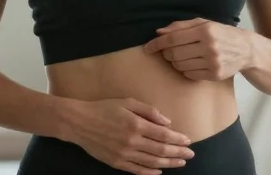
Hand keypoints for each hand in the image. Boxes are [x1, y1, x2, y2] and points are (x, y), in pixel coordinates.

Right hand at [65, 97, 194, 174]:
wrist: (79, 122)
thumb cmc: (104, 108)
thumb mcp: (127, 102)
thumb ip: (149, 111)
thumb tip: (167, 122)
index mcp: (136, 125)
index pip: (163, 135)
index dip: (178, 139)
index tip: (188, 141)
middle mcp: (132, 142)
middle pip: (161, 150)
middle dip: (178, 153)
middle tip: (190, 155)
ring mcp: (124, 155)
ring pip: (152, 162)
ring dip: (168, 163)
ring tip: (180, 163)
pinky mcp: (116, 163)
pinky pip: (137, 170)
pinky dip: (150, 172)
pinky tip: (159, 171)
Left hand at [143, 18, 252, 80]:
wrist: (246, 49)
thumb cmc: (221, 33)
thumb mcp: (204, 23)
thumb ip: (180, 26)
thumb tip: (159, 32)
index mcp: (205, 31)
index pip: (173, 38)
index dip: (157, 44)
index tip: (147, 48)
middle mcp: (209, 47)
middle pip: (174, 54)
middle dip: (166, 53)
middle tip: (169, 50)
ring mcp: (212, 62)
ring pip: (180, 66)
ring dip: (175, 62)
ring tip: (183, 56)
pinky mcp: (214, 75)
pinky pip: (189, 75)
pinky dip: (185, 70)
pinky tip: (192, 63)